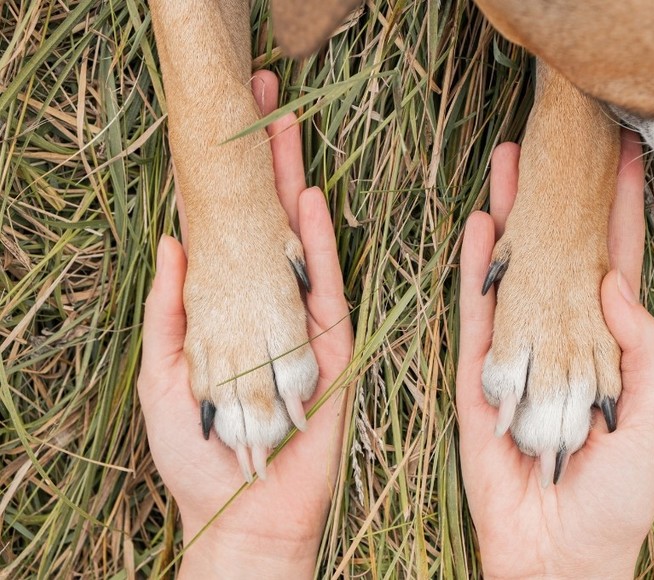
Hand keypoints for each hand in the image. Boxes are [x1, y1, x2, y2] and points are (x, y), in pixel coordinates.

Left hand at [137, 70, 351, 578]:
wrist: (245, 510)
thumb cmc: (197, 451)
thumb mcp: (163, 374)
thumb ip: (169, 311)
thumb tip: (171, 242)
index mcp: (224, 312)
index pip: (223, 236)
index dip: (220, 185)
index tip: (219, 134)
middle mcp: (264, 306)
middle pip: (263, 223)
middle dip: (262, 166)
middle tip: (264, 104)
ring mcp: (301, 322)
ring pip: (296, 242)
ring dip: (291, 186)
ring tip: (287, 129)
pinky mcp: (332, 344)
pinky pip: (326, 285)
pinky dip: (317, 243)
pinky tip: (309, 199)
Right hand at [457, 132, 653, 578]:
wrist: (557, 554)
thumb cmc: (618, 497)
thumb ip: (645, 350)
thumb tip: (616, 283)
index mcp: (610, 348)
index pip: (616, 266)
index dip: (621, 214)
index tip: (623, 159)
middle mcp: (564, 338)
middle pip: (560, 254)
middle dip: (559, 200)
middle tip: (553, 143)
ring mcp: (519, 352)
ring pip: (515, 270)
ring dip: (511, 218)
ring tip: (507, 165)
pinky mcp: (479, 374)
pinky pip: (476, 313)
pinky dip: (475, 269)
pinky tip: (476, 226)